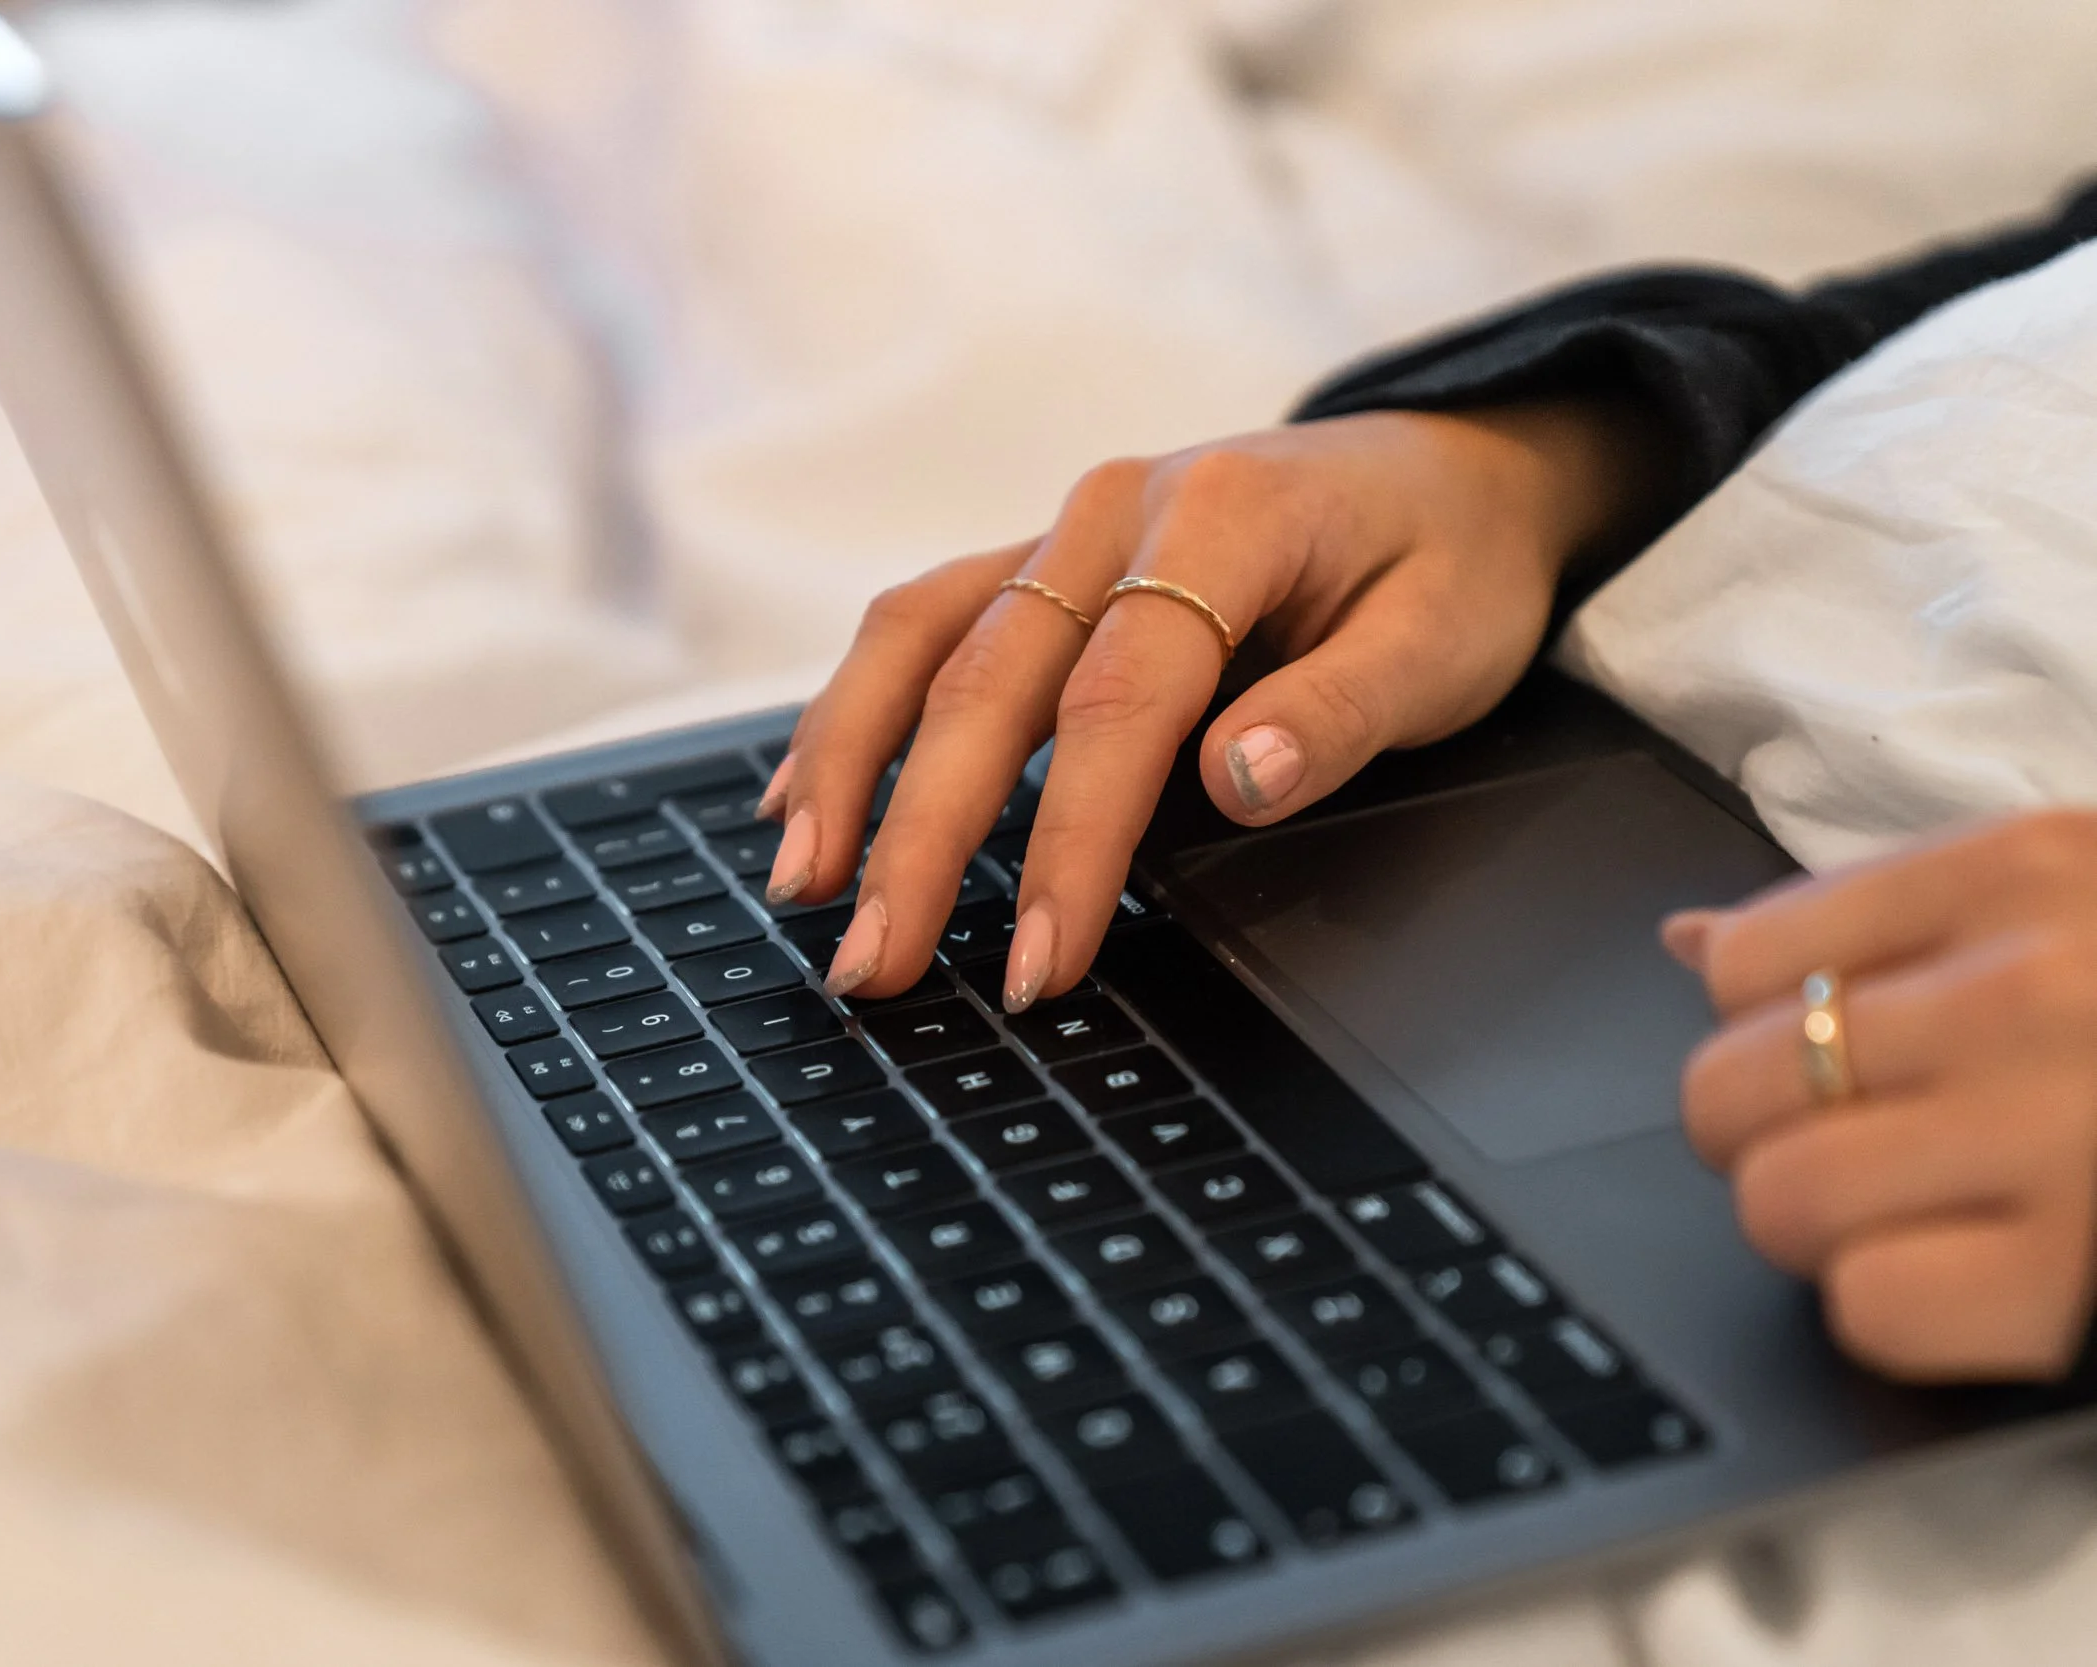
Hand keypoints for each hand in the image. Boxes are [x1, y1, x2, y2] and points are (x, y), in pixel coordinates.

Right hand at [759, 399, 1660, 1005]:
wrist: (1449, 470)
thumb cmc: (1447, 564)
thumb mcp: (1447, 643)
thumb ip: (1341, 712)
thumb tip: (1235, 782)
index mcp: (1223, 518)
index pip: (1119, 701)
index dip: (1071, 840)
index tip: (1039, 958)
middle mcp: (1117, 513)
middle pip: (984, 677)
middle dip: (918, 835)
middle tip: (875, 967)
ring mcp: (1064, 531)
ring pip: (917, 639)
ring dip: (848, 764)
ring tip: (800, 885)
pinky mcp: (1037, 565)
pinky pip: (921, 627)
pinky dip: (856, 713)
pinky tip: (804, 796)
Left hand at [1665, 811, 2096, 1381]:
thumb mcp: (2066, 895)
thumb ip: (1881, 916)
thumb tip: (1689, 947)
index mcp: (2021, 875)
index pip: (1746, 963)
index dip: (1760, 1025)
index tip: (1824, 1051)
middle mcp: (2034, 995)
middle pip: (1732, 1091)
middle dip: (1762, 1133)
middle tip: (1850, 1143)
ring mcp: (2064, 1138)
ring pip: (1780, 1204)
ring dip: (1816, 1227)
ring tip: (1906, 1208)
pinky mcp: (2081, 1280)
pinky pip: (1870, 1307)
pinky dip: (1891, 1307)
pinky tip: (1964, 1273)